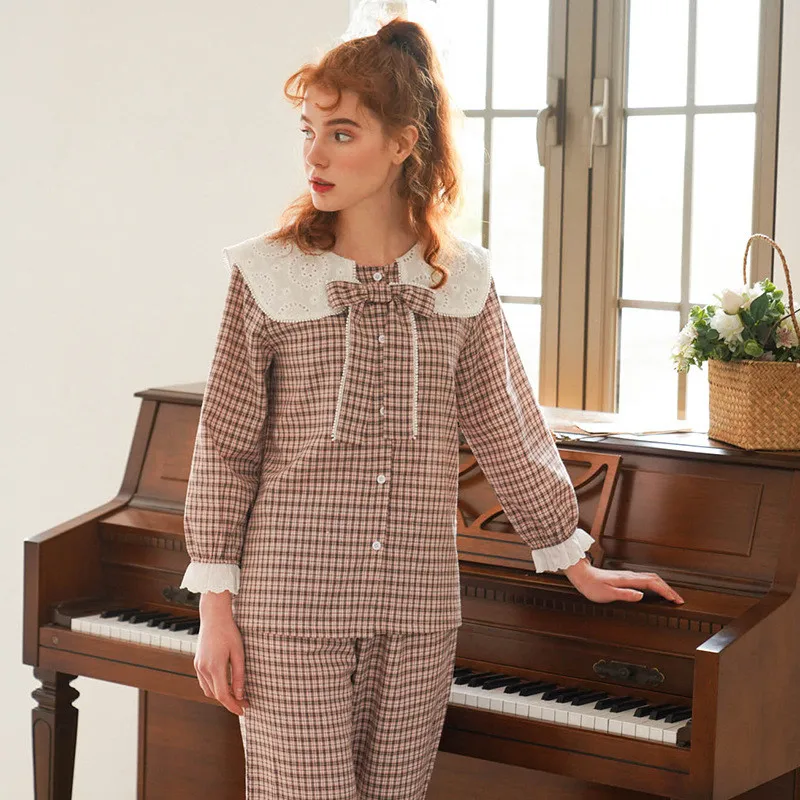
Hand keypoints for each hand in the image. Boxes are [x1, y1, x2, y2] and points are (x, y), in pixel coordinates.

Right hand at [193, 590, 249, 715]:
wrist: (214, 616)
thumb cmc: (229, 632)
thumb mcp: (239, 653)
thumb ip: (239, 675)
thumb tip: (239, 694)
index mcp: (214, 666)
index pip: (223, 695)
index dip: (233, 705)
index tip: (244, 710)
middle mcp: (203, 668)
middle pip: (215, 695)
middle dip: (229, 702)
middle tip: (244, 702)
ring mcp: (198, 666)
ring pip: (208, 690)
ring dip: (221, 695)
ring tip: (236, 695)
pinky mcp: (197, 662)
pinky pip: (204, 682)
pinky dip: (214, 687)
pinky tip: (225, 685)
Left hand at [563, 558, 684, 604]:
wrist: (582, 576)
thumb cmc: (591, 586)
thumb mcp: (607, 593)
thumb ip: (624, 594)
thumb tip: (641, 595)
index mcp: (628, 579)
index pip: (652, 583)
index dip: (665, 591)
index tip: (675, 600)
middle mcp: (629, 575)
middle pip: (655, 579)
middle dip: (668, 589)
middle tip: (678, 599)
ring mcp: (628, 575)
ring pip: (650, 577)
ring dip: (662, 586)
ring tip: (670, 596)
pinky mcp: (625, 577)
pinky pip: (645, 579)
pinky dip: (654, 584)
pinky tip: (655, 590)